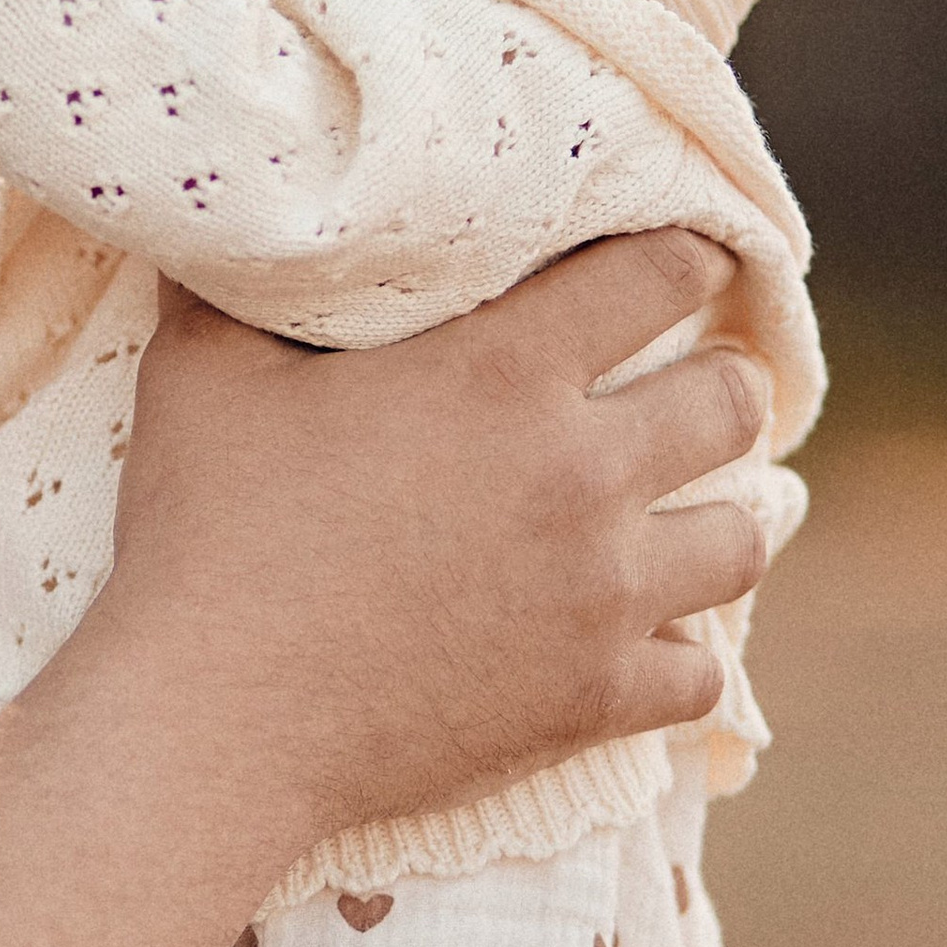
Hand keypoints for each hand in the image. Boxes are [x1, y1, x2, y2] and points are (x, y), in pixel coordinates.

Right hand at [96, 230, 765, 858]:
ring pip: (742, 540)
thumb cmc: (206, 534)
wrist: (216, 722)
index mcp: (502, 371)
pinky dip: (677, 655)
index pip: (663, 272)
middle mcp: (581, 473)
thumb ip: (237, 286)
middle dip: (719, 384)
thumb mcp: (204, 373)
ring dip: (715, 519)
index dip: (684, 256)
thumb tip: (232, 223)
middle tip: (685, 388)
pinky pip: (701, 675)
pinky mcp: (596, 700)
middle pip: (733, 402)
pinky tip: (638, 641)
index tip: (676, 262)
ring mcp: (602, 595)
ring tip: (679, 516)